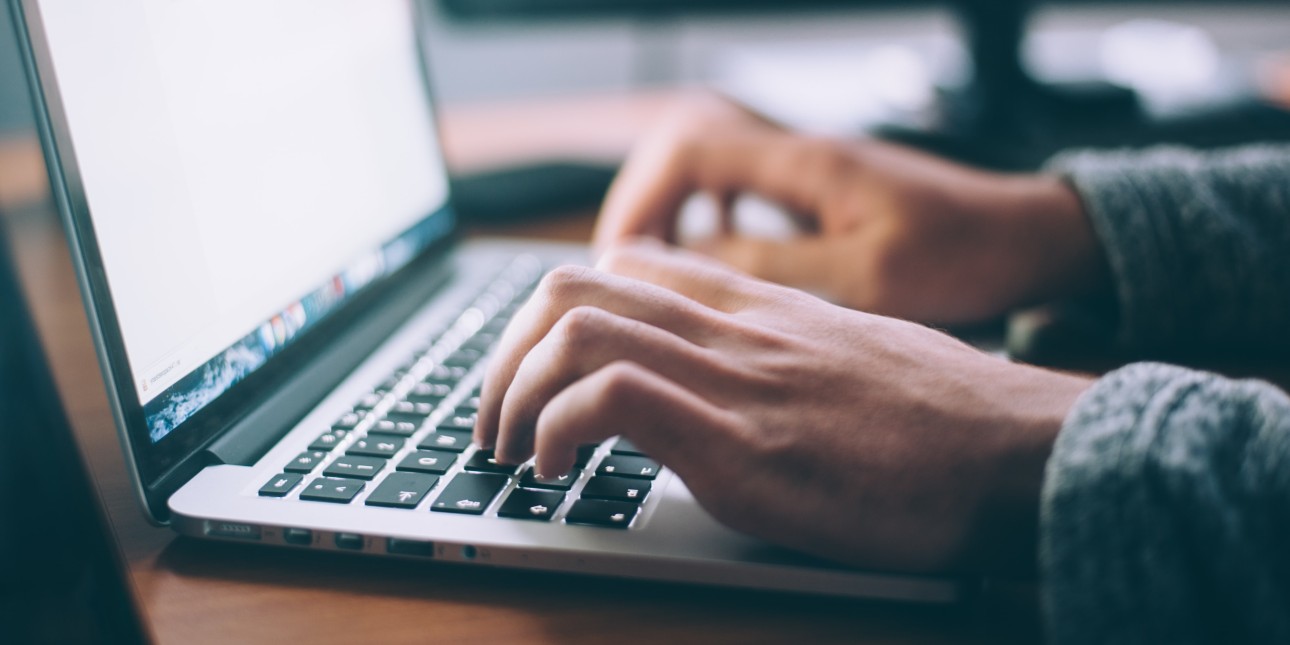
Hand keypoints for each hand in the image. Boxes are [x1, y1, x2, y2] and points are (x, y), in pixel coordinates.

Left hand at [476, 242, 1093, 573]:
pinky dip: (557, 430)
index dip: (556, 314)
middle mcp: (736, 329)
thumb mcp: (854, 359)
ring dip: (512, 392)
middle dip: (506, 354)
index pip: (626, 265)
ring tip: (511, 450)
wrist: (1024, 452)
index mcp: (760, 309)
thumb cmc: (950, 420)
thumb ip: (784, 353)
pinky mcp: (742, 446)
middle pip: (574, 287)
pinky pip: (612, 398)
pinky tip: (557, 472)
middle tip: (496, 419)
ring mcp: (736, 380)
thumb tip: (738, 384)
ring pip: (575, 328)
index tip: (539, 372)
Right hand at [593, 93, 1107, 324]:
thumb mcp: (866, 278)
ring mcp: (810, 172)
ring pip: (709, 172)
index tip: (620, 260)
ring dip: (673, 217)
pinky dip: (711, 224)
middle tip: (623, 273)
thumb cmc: (964, 256)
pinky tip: (714, 267)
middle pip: (684, 152)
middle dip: (642, 208)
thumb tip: (685, 266)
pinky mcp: (822, 194)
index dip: (640, 200)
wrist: (1029, 238)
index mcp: (805, 164)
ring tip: (654, 276)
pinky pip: (741, 194)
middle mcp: (799, 155)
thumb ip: (772, 269)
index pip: (688, 149)